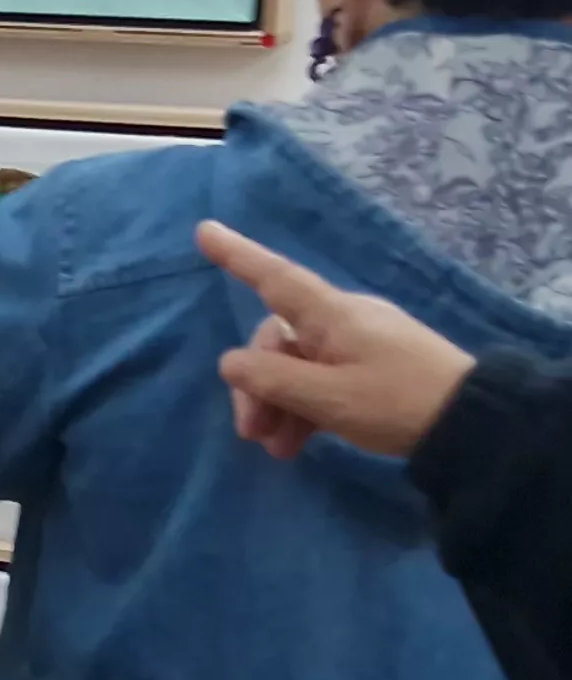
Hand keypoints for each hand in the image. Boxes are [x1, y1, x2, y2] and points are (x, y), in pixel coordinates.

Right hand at [196, 221, 477, 460]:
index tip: (205, 231)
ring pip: (298, 364)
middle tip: (251, 432)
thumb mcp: (327, 397)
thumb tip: (230, 362)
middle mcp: (342, 319)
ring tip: (277, 449)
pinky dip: (305, 407)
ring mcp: (360, 342)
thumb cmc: (395, 401)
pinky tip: (299, 443)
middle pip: (279, 339)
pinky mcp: (375, 366)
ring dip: (279, 404)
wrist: (473, 422)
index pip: (274, 278)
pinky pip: (322, 378)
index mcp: (331, 315)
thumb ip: (271, 379)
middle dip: (258, 384)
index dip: (238, 256)